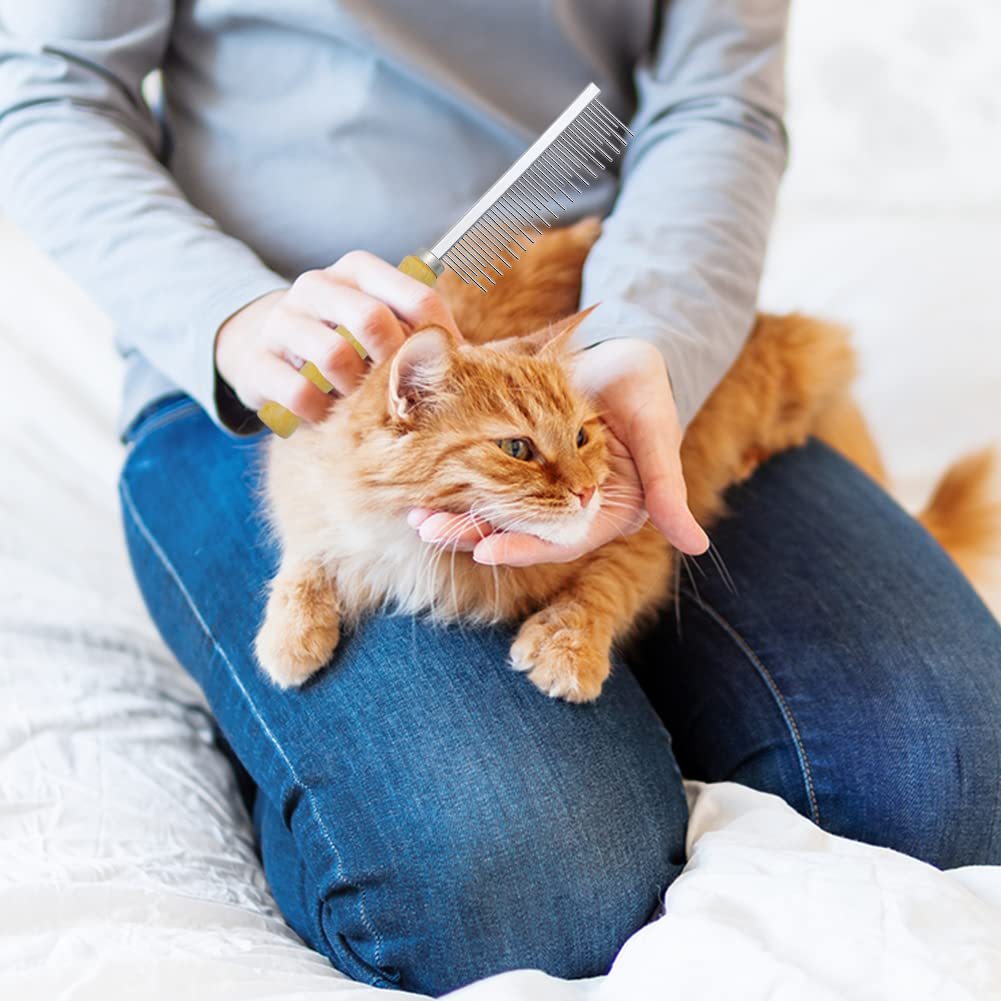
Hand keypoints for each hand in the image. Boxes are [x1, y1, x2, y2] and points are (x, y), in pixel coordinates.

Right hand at [215, 251, 460, 421]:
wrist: (266, 348)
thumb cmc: (345, 342)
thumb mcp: (384, 326)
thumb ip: (423, 336)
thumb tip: (477, 365)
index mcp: (360, 269)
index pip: (417, 299)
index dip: (438, 344)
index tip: (442, 372)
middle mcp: (318, 284)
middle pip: (373, 321)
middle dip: (393, 365)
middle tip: (398, 394)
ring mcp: (283, 320)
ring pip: (333, 356)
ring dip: (356, 393)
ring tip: (360, 406)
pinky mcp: (257, 360)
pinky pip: (299, 393)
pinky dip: (321, 414)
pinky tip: (327, 417)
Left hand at [408, 339, 708, 564]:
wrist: (620, 345)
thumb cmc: (642, 387)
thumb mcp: (656, 433)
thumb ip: (668, 489)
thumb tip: (697, 546)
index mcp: (606, 509)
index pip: (560, 539)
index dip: (524, 546)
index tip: (485, 551)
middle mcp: (570, 505)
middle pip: (518, 531)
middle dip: (473, 533)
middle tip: (429, 529)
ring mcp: (543, 484)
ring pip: (495, 509)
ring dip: (457, 512)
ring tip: (416, 514)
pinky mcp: (520, 460)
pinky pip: (484, 477)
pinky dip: (457, 481)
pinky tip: (424, 483)